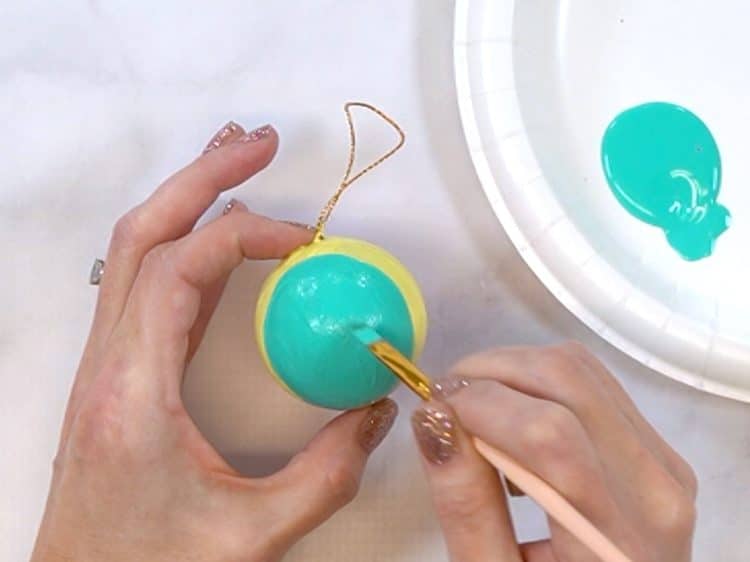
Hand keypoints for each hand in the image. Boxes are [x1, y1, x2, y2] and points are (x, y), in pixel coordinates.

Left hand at [32, 122, 397, 561]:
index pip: (180, 270)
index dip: (245, 235)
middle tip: (258, 144)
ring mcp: (108, 365)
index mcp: (132, 390)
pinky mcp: (120, 373)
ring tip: (240, 167)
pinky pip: (150, 287)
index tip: (303, 241)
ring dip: (189, 200)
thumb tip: (375, 412)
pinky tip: (224, 243)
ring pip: (138, 252)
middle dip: (203, 177)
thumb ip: (328, 473)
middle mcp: (109, 364)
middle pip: (144, 234)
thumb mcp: (253, 535)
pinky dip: (188, 247)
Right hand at [411, 344, 696, 561]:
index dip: (480, 405)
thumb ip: (466, 506)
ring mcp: (663, 459)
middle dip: (489, 373)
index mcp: (617, 536)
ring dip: (512, 370)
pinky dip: (539, 381)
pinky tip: (513, 418)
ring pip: (579, 367)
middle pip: (566, 380)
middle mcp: (655, 485)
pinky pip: (593, 381)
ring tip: (474, 410)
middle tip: (445, 403)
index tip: (433, 411)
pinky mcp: (657, 446)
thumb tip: (434, 417)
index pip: (549, 433)